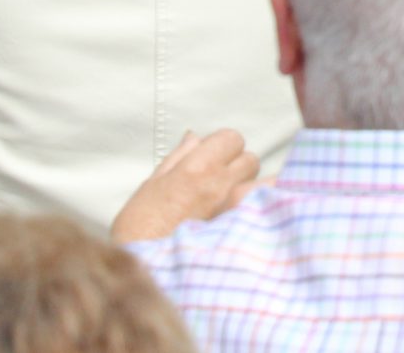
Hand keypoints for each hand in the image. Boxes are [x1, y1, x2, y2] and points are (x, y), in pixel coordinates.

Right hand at [109, 129, 258, 243]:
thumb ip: (178, 158)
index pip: (232, 138)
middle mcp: (220, 185)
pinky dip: (259, 209)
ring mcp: (233, 209)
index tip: (214, 156)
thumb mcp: (152, 184)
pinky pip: (262, 210)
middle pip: (250, 159)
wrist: (144, 265)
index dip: (223, 145)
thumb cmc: (140, 226)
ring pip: (262, 183)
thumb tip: (194, 138)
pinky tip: (245, 215)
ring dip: (251, 186)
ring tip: (234, 199)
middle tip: (221, 179)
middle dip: (238, 165)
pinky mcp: (239, 232)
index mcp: (197, 168)